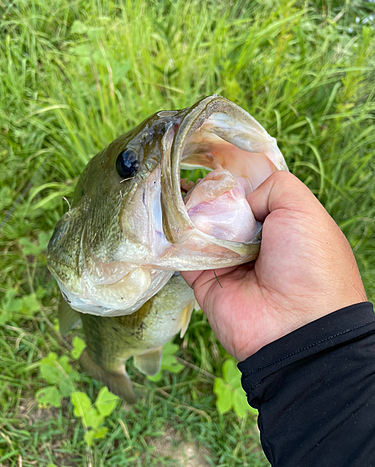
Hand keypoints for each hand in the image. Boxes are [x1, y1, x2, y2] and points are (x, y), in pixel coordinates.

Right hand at [181, 171, 366, 360]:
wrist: (297, 325)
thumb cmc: (308, 262)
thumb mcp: (303, 209)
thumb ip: (273, 187)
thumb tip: (239, 198)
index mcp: (279, 226)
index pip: (249, 197)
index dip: (233, 183)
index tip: (213, 167)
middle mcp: (253, 243)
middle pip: (222, 212)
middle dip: (207, 197)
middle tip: (188, 180)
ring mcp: (228, 263)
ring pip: (200, 231)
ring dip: (188, 215)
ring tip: (172, 194)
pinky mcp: (206, 282)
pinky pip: (184, 256)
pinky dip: (174, 240)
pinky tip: (165, 220)